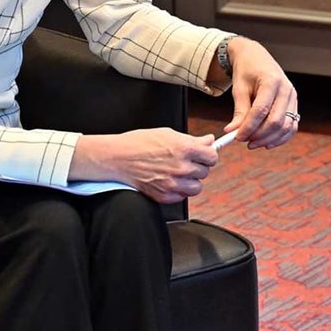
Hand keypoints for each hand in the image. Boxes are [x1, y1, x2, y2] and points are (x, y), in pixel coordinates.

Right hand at [70, 127, 219, 203]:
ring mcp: (173, 183)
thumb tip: (209, 141)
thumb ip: (192, 139)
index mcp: (184, 149)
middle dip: (198, 166)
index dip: (208, 155)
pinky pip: (182, 197)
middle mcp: (181, 168)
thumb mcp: (168, 133)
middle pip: (205, 172)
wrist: (118, 158)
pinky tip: (170, 181)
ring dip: (191, 181)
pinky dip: (179, 191)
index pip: (212, 157)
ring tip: (180, 173)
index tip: (204, 155)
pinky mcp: (164, 196)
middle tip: (187, 162)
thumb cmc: (139, 143)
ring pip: (196, 187)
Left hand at [222, 37, 299, 149]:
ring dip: (269, 139)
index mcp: (271, 81)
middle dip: (259, 135)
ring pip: (286, 126)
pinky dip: (280, 137)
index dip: (249, 127)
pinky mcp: (294, 105)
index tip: (236, 137)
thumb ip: (239, 111)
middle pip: (276, 121)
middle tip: (244, 141)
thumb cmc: (246, 71)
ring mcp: (293, 97)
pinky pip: (292, 126)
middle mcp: (286, 89)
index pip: (261, 110)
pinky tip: (267, 142)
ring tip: (253, 143)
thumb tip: (233, 132)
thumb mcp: (239, 88)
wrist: (256, 57)